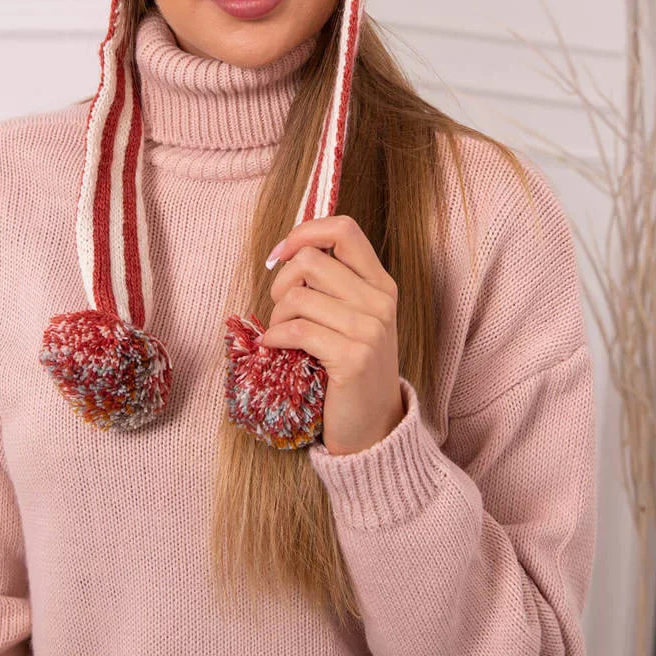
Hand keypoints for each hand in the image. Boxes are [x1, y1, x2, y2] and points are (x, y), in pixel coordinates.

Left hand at [260, 214, 404, 455]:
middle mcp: (380, 301)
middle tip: (281, 310)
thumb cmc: (350, 367)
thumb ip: (332, 283)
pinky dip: (276, 337)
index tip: (281, 253)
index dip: (304, 232)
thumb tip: (288, 249)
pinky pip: (297, 330)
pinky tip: (276, 347)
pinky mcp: (354, 358)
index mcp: (380, 283)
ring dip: (277, 316)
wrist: (374, 426)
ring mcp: (370, 330)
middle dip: (281, 282)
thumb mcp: (352, 317)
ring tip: (282, 334)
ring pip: (298, 296)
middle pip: (311, 260)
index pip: (344, 229)